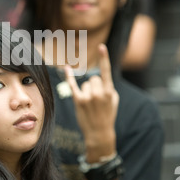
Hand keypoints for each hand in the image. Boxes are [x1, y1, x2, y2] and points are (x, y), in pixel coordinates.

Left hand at [64, 44, 118, 161]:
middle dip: (95, 87)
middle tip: (97, 100)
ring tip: (91, 104)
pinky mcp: (78, 101)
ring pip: (85, 84)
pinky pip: (73, 85)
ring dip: (88, 91)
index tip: (101, 46)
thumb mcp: (113, 101)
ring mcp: (88, 97)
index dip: (104, 58)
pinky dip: (69, 77)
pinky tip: (66, 68)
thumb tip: (99, 79)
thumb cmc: (107, 115)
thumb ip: (108, 88)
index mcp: (110, 92)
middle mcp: (98, 93)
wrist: (99, 133)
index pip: (106, 72)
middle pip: (93, 79)